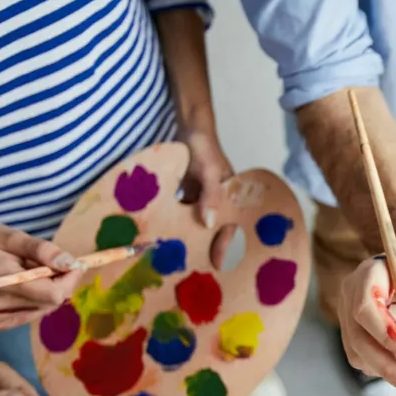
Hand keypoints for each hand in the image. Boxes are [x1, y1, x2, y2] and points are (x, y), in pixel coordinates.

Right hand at [0, 223, 82, 329]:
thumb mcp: (13, 236)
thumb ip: (43, 250)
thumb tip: (70, 264)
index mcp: (0, 280)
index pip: (52, 294)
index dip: (70, 280)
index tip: (76, 264)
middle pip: (51, 302)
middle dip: (59, 282)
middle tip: (47, 263)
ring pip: (44, 309)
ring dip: (46, 290)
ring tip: (28, 273)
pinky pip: (31, 315)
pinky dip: (35, 300)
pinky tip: (22, 287)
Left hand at [177, 128, 234, 268]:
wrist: (189, 127)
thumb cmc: (204, 147)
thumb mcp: (208, 171)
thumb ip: (210, 196)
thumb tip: (208, 224)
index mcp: (230, 197)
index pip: (231, 226)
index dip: (225, 246)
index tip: (217, 264)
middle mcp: (218, 200)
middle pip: (216, 228)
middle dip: (208, 247)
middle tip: (198, 268)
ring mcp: (201, 197)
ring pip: (198, 222)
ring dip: (190, 237)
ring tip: (180, 258)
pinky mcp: (186, 194)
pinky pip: (182, 212)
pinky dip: (175, 223)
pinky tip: (164, 234)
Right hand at [338, 245, 395, 395]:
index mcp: (372, 272)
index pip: (367, 308)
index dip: (389, 336)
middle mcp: (352, 292)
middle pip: (359, 337)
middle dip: (389, 366)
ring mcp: (349, 312)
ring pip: (359, 353)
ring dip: (389, 372)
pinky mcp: (354, 330)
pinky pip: (363, 357)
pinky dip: (386, 368)